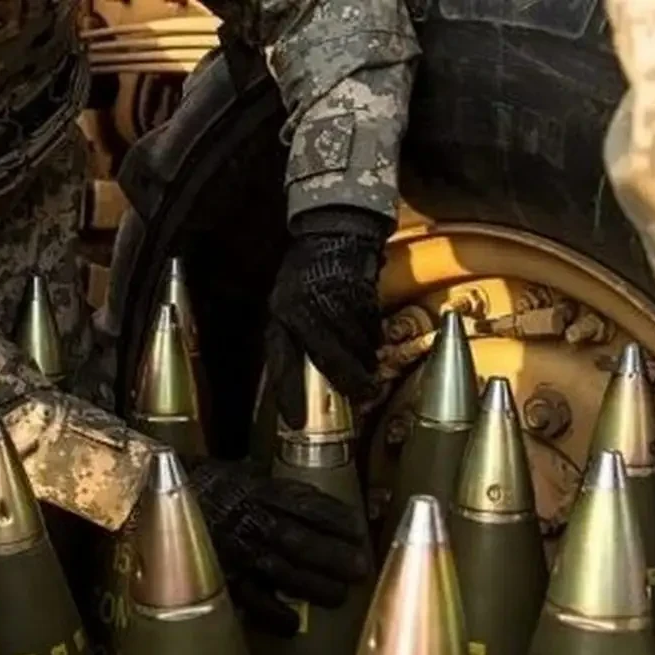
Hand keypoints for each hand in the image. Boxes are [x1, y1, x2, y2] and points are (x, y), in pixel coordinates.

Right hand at [188, 458, 371, 635]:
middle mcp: (249, 521)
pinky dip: (273, 614)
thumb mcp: (239, 472)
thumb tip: (309, 500)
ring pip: (282, 571)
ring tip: (339, 595)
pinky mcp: (220, 578)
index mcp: (258, 491)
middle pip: (300, 540)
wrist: (153, 499)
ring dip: (314, 585)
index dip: (335, 519)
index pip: (306, 504)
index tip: (358, 530)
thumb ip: (274, 487)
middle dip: (333, 555)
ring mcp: (235, 552)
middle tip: (360, 568)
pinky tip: (293, 623)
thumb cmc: (202, 484)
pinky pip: (249, 601)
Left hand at [265, 207, 390, 428]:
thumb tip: (300, 378)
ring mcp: (337, 305)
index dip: (289, 395)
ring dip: (364, 359)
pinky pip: (370, 330)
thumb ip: (289, 340)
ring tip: (368, 366)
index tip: (298, 421)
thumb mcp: (285, 306)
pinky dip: (372, 339)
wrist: (334, 232)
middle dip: (349, 381)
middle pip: (332, 360)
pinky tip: (370, 337)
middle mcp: (307, 312)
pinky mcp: (362, 298)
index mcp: (283, 316)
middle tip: (363, 394)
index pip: (282, 363)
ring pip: (355, 348)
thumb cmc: (306, 273)